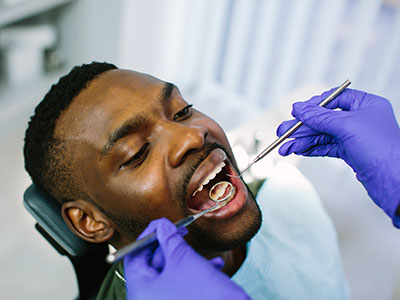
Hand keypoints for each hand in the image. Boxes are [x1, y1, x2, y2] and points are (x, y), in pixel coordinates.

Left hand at [124, 218, 249, 299]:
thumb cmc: (204, 294)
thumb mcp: (183, 259)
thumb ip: (169, 238)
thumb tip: (162, 225)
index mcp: (140, 291)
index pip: (134, 256)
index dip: (148, 236)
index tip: (162, 225)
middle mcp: (147, 299)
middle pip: (152, 263)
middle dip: (171, 246)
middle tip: (182, 232)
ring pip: (170, 273)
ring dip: (188, 259)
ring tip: (204, 254)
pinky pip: (181, 284)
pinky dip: (196, 273)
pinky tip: (214, 265)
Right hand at [277, 88, 399, 225]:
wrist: (395, 182)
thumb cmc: (380, 149)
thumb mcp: (346, 126)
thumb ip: (320, 117)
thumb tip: (299, 108)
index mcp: (366, 105)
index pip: (334, 99)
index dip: (314, 105)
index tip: (297, 112)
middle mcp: (361, 119)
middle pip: (324, 119)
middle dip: (302, 127)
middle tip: (283, 133)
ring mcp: (356, 137)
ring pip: (322, 135)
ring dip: (302, 141)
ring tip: (284, 148)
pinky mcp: (351, 153)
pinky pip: (326, 147)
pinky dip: (311, 149)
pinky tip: (298, 151)